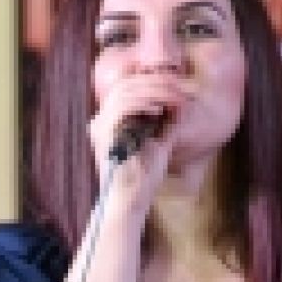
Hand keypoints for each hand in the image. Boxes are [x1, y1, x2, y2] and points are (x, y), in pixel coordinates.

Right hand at [86, 68, 191, 202]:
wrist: (131, 200)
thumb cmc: (145, 178)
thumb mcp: (158, 142)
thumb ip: (163, 121)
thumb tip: (177, 99)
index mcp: (110, 122)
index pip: (126, 87)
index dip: (151, 81)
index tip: (177, 86)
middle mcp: (101, 121)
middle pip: (125, 83)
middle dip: (156, 81)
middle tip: (181, 87)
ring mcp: (101, 126)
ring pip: (125, 90)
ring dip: (155, 89)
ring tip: (176, 96)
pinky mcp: (105, 132)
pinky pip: (124, 105)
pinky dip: (145, 101)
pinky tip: (161, 108)